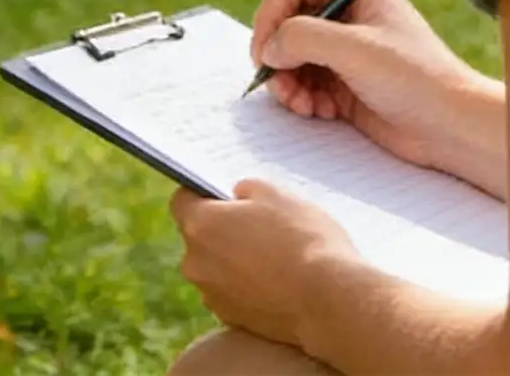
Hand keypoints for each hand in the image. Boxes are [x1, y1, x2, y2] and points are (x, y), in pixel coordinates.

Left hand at [170, 180, 357, 346]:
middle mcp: (196, 263)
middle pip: (199, 236)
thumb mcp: (277, 193)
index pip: (182, 201)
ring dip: (234, 259)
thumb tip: (237, 196)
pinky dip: (246, 285)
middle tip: (257, 223)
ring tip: (273, 253)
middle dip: (221, 228)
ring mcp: (212, 296)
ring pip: (215, 267)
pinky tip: (276, 280)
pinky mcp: (232, 320)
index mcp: (200, 225)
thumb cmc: (302, 239)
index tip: (224, 194)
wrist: (327, 301)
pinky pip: (231, 292)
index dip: (202, 193)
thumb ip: (247, 189)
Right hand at [251, 0, 503, 191]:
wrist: (451, 128)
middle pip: (281, 19)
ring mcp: (340, 45)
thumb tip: (268, 47)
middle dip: (276, 54)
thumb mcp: (357, 49)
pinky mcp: (339, 78)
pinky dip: (300, 97)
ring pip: (285, 53)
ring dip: (285, 81)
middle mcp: (343, 9)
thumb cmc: (416, 78)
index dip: (271, 13)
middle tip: (279, 85)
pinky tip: (320, 112)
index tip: (267, 52)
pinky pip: (299, 80)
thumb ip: (304, 36)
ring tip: (301, 104)